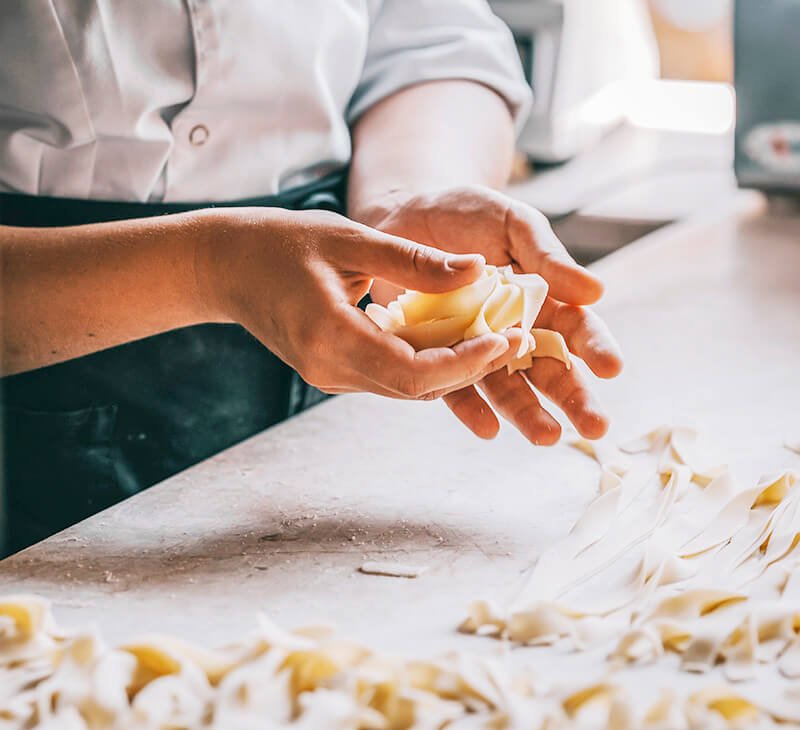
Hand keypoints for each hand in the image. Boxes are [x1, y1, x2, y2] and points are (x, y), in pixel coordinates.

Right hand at [194, 207, 525, 398]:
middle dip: (471, 368)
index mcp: (331, 338)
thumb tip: (479, 271)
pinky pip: (390, 376)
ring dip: (453, 367)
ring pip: (406, 387)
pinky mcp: (332, 371)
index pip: (415, 372)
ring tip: (495, 336)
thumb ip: (414, 262)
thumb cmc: (279, 243)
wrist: (224, 267)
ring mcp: (329, 376)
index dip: (467, 362)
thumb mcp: (349, 240)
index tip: (508, 339)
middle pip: (416, 388)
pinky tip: (452, 336)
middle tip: (516, 338)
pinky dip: (426, 361)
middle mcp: (331, 370)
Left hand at [356, 185, 623, 441]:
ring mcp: (477, 347)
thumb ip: (547, 256)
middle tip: (595, 426)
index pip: (576, 327)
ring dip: (528, 413)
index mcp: (543, 298)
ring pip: (507, 386)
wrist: (404, 217)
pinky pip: (455, 387)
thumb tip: (596, 292)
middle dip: (573, 397)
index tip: (611, 367)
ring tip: (546, 436)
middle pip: (549, 368)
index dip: (595, 347)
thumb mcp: (512, 223)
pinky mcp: (438, 356)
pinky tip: (487, 429)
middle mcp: (515, 330)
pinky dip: (471, 409)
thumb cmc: (467, 215)